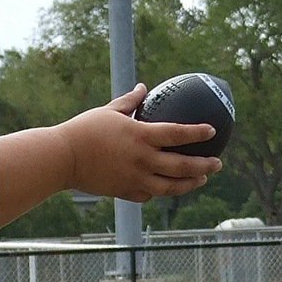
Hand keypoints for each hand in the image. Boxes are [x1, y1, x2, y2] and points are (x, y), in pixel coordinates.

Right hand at [56, 84, 222, 202]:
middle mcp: (142, 159)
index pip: (177, 133)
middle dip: (205, 165)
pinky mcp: (128, 192)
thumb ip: (130, 102)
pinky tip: (171, 186)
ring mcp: (137, 178)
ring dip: (191, 183)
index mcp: (140, 136)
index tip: (212, 130)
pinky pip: (152, 194)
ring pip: (173, 187)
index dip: (197, 132)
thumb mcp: (108, 112)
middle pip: (183, 166)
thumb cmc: (84, 130)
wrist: (62, 158)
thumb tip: (143, 88)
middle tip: (218, 163)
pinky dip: (162, 190)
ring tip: (202, 178)